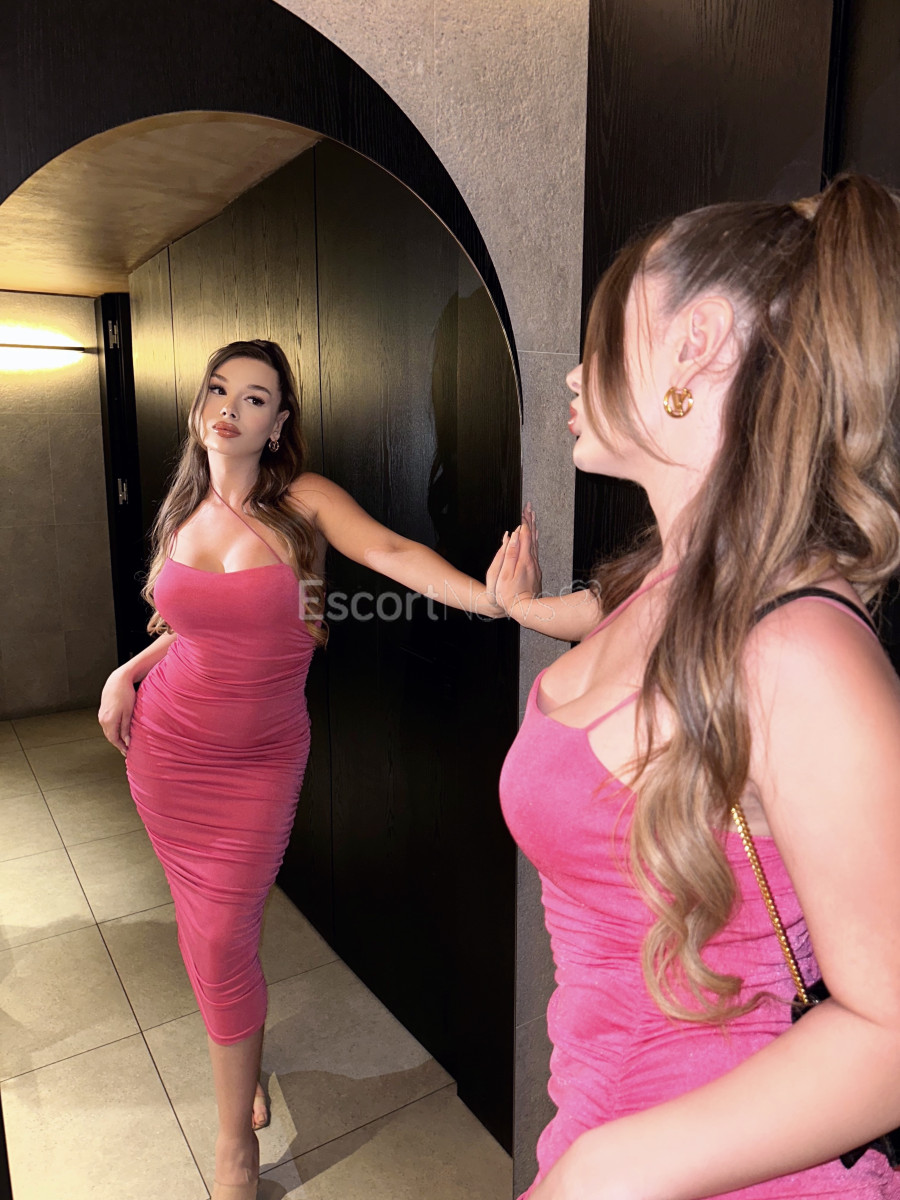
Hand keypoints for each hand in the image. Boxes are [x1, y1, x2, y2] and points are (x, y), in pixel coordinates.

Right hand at [98, 667, 136, 755]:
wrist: (118, 680)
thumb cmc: (126, 694)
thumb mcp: (128, 713)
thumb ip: (126, 728)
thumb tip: (127, 741)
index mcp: (109, 721)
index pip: (114, 739)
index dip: (120, 747)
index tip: (127, 752)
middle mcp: (102, 719)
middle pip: (110, 736)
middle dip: (118, 744)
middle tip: (126, 750)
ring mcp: (101, 715)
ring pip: (108, 731)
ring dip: (115, 738)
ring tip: (124, 743)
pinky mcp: (102, 711)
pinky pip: (107, 725)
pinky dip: (112, 730)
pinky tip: (119, 731)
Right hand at [486, 501, 541, 615]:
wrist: (525, 610)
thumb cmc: (510, 595)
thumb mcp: (504, 574)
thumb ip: (509, 553)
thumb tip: (513, 536)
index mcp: (523, 559)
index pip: (524, 535)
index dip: (523, 521)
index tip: (523, 510)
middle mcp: (531, 561)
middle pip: (531, 536)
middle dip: (530, 521)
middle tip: (529, 507)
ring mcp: (534, 566)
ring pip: (535, 542)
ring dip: (533, 529)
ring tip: (532, 518)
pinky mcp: (535, 572)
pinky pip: (535, 550)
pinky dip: (534, 540)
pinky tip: (534, 538)